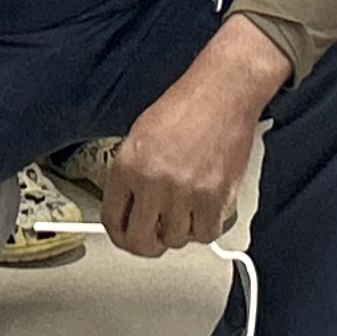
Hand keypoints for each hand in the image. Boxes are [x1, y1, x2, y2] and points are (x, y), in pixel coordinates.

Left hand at [102, 18, 288, 256]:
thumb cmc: (186, 106)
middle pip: (140, 241)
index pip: (112, 221)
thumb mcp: (141, 136)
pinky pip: (206, 234)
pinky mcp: (215, 196)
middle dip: (147, 244)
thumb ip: (131, 176)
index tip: (127, 236)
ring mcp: (185, 191)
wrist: (224, 91)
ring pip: (175, 240)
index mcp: (128, 165)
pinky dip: (206, 227)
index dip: (120, 235)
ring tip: (185, 210)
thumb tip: (128, 210)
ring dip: (180, 230)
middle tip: (155, 236)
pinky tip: (204, 209)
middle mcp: (153, 182)